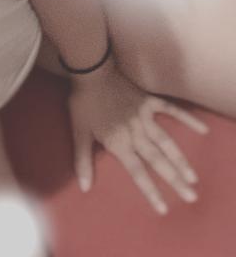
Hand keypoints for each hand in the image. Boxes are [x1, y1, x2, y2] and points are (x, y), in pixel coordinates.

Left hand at [68, 58, 208, 214]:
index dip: (150, 190)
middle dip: (174, 180)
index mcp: (119, 142)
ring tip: (193, 177)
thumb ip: (82, 160)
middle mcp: (135, 133)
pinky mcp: (149, 101)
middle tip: (191, 197)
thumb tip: (84, 187)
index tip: (164, 208)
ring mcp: (144, 117)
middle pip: (157, 160)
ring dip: (180, 159)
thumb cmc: (83, 103)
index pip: (137, 171)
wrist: (92, 72)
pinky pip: (171, 110)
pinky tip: (202, 129)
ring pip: (166, 142)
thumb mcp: (79, 132)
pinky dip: (186, 119)